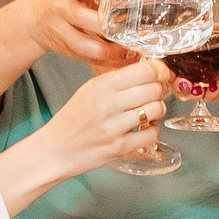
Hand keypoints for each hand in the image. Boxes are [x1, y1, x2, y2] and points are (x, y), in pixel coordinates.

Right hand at [30, 0, 133, 68]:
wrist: (35, 18)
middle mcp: (61, 6)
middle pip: (82, 17)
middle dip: (107, 25)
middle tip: (133, 29)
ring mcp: (60, 28)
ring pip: (82, 42)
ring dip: (108, 49)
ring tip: (130, 50)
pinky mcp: (62, 47)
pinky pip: (83, 56)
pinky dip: (103, 59)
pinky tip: (120, 59)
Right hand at [33, 57, 170, 172]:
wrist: (56, 149)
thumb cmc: (73, 119)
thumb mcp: (90, 90)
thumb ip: (117, 80)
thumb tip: (150, 71)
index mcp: (101, 85)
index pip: (144, 69)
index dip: (161, 70)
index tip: (163, 74)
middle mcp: (108, 103)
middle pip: (154, 88)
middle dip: (161, 90)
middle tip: (157, 94)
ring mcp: (114, 126)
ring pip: (156, 109)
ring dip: (158, 110)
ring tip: (149, 112)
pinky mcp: (119, 147)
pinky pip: (152, 134)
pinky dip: (152, 131)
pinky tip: (143, 129)